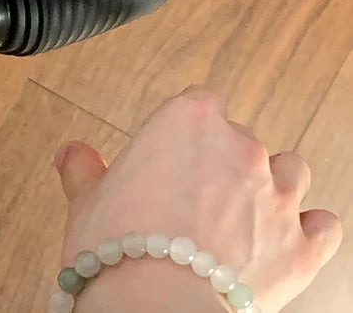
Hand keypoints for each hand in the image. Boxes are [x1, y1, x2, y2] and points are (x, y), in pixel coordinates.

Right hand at [55, 87, 342, 311]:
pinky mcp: (302, 246)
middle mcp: (239, 147)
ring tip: (244, 210)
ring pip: (291, 169)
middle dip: (222, 162)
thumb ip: (82, 167)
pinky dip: (309, 230)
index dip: (184, 129)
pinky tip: (289, 235)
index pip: (198, 102)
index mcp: (188, 119)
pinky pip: (323, 226)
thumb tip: (72, 154)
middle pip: (240, 136)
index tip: (172, 150)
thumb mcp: (86, 198)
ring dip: (271, 185)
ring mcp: (277, 195)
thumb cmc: (120, 247)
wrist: (155, 307)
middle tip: (194, 194)